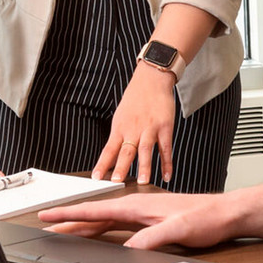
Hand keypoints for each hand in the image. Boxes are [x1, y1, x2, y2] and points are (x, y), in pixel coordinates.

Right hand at [40, 191, 231, 249]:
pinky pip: (118, 226)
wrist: (225, 214)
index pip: (96, 210)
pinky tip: (98, 237)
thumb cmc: (206, 216)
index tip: (49, 216)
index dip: (70, 214)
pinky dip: (102, 231)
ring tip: (65, 233)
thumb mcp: (178, 229)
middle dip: (69, 221)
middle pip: (95, 216)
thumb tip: (127, 251)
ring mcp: (142, 215)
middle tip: (47, 227)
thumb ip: (151, 239)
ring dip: (84, 227)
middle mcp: (136, 208)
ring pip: (105, 222)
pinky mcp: (150, 223)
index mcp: (137, 205)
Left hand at [93, 63, 175, 184]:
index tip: (96, 178)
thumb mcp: (121, 116)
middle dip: (121, 167)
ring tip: (143, 181)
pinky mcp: (165, 127)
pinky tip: (167, 175)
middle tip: (116, 182)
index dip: (102, 164)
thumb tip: (112, 158)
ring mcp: (150, 128)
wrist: (151, 80)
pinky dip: (167, 163)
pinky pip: (166, 148)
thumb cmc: (135, 99)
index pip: (108, 149)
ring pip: (146, 150)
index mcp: (119, 127)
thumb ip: (119, 137)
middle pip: (126, 151)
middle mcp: (133, 129)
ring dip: (145, 166)